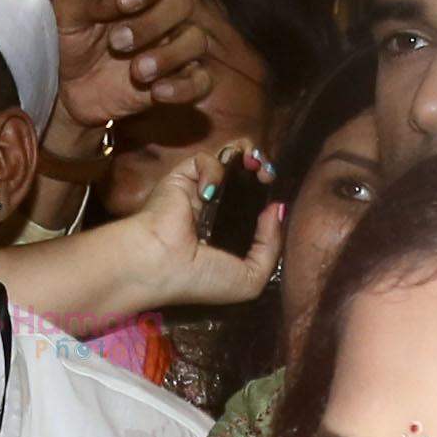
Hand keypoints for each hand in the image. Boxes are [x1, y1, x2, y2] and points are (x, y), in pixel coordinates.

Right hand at [2, 140, 274, 330]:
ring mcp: (198, 192)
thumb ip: (271, 247)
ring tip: (255, 166)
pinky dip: (214, 170)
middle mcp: (214, 211)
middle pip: (245, 178)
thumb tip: (276, 209)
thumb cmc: (202, 279)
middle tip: (267, 174)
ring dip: (248, 157)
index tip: (275, 197)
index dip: (267, 196)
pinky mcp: (182, 177)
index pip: (253, 206)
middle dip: (262, 171)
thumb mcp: (250, 279)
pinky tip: (210, 192)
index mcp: (227, 235)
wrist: (161, 264)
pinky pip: (205, 160)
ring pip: (230, 161)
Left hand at [46, 0, 217, 141]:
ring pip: (195, 40)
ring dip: (168, 55)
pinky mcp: (178, 81)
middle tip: (118, 42)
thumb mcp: (67, 15)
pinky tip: (157, 92)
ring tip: (138, 71)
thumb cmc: (70, 41)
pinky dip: (183, 87)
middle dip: (151, 23)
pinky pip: (201, 81)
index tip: (125, 4)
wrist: (67, 87)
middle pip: (183, 2)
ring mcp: (175, 46)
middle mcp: (164, 11)